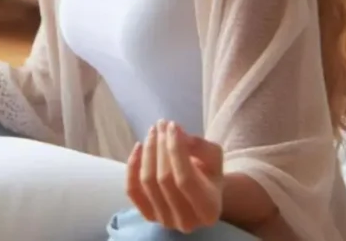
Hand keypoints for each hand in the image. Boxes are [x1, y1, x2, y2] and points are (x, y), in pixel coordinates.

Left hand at [127, 119, 223, 233]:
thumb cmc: (208, 174)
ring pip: (147, 182)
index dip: (175, 150)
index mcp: (209, 209)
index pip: (185, 178)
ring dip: (148, 152)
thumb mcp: (213, 158)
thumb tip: (175, 132)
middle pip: (164, 179)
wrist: (200, 194)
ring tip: (152, 132)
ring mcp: (164, 220)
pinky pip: (132, 189)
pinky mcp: (147, 215)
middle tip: (161, 125)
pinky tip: (139, 146)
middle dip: (160, 147)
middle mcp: (186, 221)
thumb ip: (199, 145)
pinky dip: (132, 166)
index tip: (173, 125)